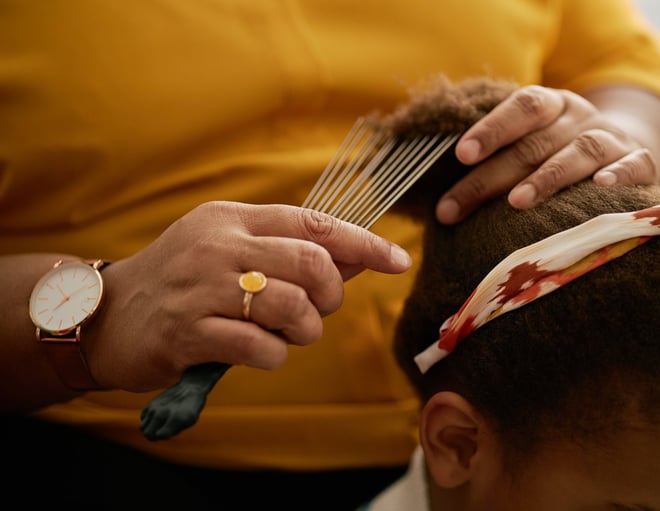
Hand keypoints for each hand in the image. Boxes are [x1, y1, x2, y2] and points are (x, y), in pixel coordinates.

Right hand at [82, 202, 411, 390]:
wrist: (107, 315)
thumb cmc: (183, 282)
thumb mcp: (230, 251)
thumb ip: (288, 252)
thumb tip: (359, 257)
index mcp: (232, 218)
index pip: (314, 223)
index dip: (363, 243)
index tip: (398, 260)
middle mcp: (219, 245)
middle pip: (311, 262)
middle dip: (331, 293)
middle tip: (318, 309)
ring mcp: (201, 287)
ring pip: (292, 306)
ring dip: (306, 330)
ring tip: (290, 334)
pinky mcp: (188, 332)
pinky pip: (262, 347)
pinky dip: (275, 356)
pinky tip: (260, 352)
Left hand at [437, 85, 656, 222]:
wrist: (623, 155)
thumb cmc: (557, 157)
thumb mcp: (530, 147)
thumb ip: (496, 161)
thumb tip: (441, 203)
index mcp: (550, 106)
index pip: (521, 107)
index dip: (492, 128)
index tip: (462, 155)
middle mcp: (580, 117)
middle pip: (534, 142)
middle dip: (491, 176)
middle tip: (455, 206)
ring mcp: (612, 139)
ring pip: (579, 152)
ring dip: (547, 176)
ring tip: (517, 201)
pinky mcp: (641, 163)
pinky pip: (634, 165)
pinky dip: (619, 175)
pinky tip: (600, 187)